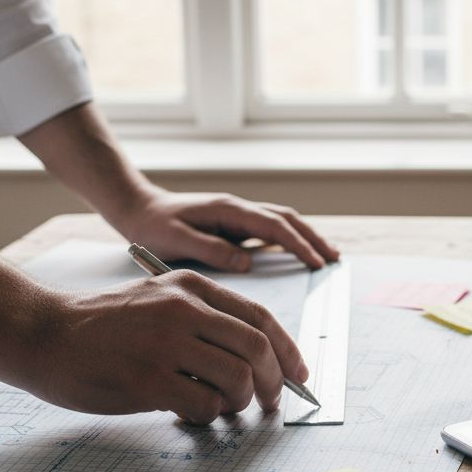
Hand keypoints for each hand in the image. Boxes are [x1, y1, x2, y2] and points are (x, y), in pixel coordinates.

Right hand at [28, 270, 307, 423]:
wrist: (42, 334)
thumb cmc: (101, 326)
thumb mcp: (157, 301)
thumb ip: (202, 320)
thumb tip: (256, 361)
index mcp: (191, 287)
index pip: (260, 319)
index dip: (288, 351)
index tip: (299, 375)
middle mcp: (183, 310)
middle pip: (257, 349)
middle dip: (274, 383)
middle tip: (270, 403)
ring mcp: (165, 344)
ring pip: (236, 380)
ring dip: (238, 403)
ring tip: (219, 407)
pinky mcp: (148, 379)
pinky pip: (203, 406)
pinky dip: (206, 417)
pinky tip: (187, 412)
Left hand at [109, 189, 339, 271]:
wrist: (137, 209)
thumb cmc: (152, 226)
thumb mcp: (176, 240)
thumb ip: (212, 250)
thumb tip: (247, 261)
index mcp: (228, 210)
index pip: (274, 226)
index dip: (298, 244)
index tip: (316, 262)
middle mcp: (238, 209)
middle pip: (287, 219)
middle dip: (313, 238)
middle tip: (335, 259)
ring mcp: (238, 216)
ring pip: (282, 222)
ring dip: (306, 237)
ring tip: (327, 256)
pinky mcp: (234, 225)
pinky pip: (269, 231)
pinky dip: (290, 240)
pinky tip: (299, 254)